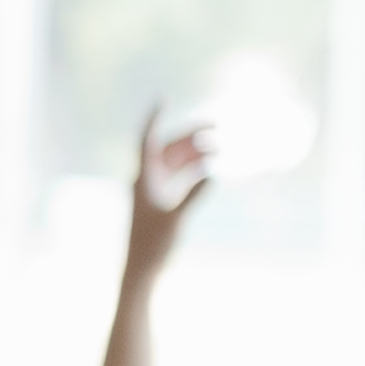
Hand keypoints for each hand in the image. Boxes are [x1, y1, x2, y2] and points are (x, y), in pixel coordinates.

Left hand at [125, 106, 215, 288]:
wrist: (142, 268)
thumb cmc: (153, 245)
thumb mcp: (176, 219)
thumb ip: (193, 196)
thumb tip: (212, 173)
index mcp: (142, 180)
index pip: (146, 141)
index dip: (153, 118)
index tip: (162, 97)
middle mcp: (147, 180)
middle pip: (168, 147)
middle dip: (191, 133)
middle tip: (218, 124)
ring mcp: (156, 189)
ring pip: (177, 160)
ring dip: (197, 150)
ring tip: (222, 144)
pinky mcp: (164, 200)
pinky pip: (182, 175)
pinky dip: (197, 167)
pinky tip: (214, 164)